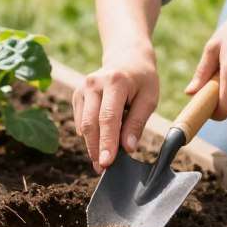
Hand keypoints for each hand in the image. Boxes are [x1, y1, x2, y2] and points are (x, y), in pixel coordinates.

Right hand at [72, 45, 159, 172]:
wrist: (127, 57)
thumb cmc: (143, 79)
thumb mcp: (149, 98)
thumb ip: (137, 123)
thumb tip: (128, 148)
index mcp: (115, 81)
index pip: (108, 118)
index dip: (107, 142)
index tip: (107, 163)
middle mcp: (93, 83)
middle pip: (90, 123)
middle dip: (96, 149)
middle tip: (103, 169)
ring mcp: (82, 88)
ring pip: (82, 125)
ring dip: (92, 145)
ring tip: (102, 159)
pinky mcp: (77, 95)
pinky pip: (80, 122)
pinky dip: (89, 136)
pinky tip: (100, 141)